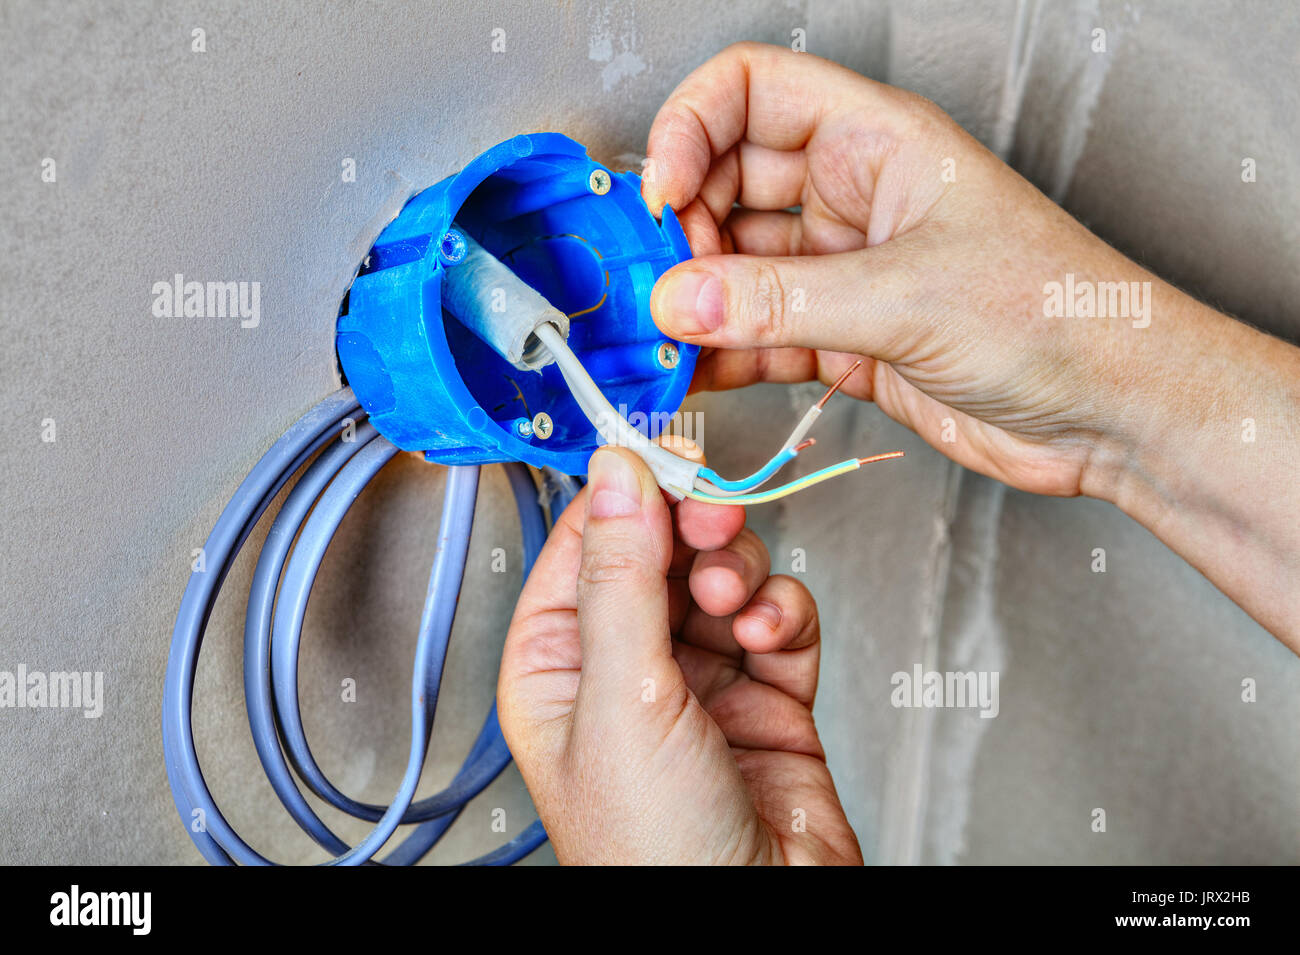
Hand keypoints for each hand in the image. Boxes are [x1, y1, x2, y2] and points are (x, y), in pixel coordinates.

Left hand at [498, 444, 862, 863]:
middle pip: (660, 550)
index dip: (625, 493)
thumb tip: (615, 473)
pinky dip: (784, 613)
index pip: (584, 545)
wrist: (761, 925)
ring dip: (739, 573)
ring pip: (723, 575)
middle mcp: (625, 667)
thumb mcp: (620, 694)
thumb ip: (621, 575)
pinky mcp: (768, 695)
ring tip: (738, 601)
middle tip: (713, 520)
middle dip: (692, 530)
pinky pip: (777, 618)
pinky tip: (773, 634)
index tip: (663, 451)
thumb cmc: (653, 849)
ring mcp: (699, 680)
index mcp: (558, 665)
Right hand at [643, 42, 1299, 646]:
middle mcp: (856, 197)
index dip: (691, 127)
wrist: (1113, 411)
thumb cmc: (1059, 313)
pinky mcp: (847, 339)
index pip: (753, 91)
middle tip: (652, 280)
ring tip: (660, 335)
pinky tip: (695, 371)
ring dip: (695, 299)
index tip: (660, 191)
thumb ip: (781, 299)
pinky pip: (762, 333)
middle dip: (682, 227)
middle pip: (729, 182)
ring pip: (740, 266)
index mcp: (878, 142)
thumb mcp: (907, 295)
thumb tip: (680, 299)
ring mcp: (848, 270)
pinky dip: (724, 352)